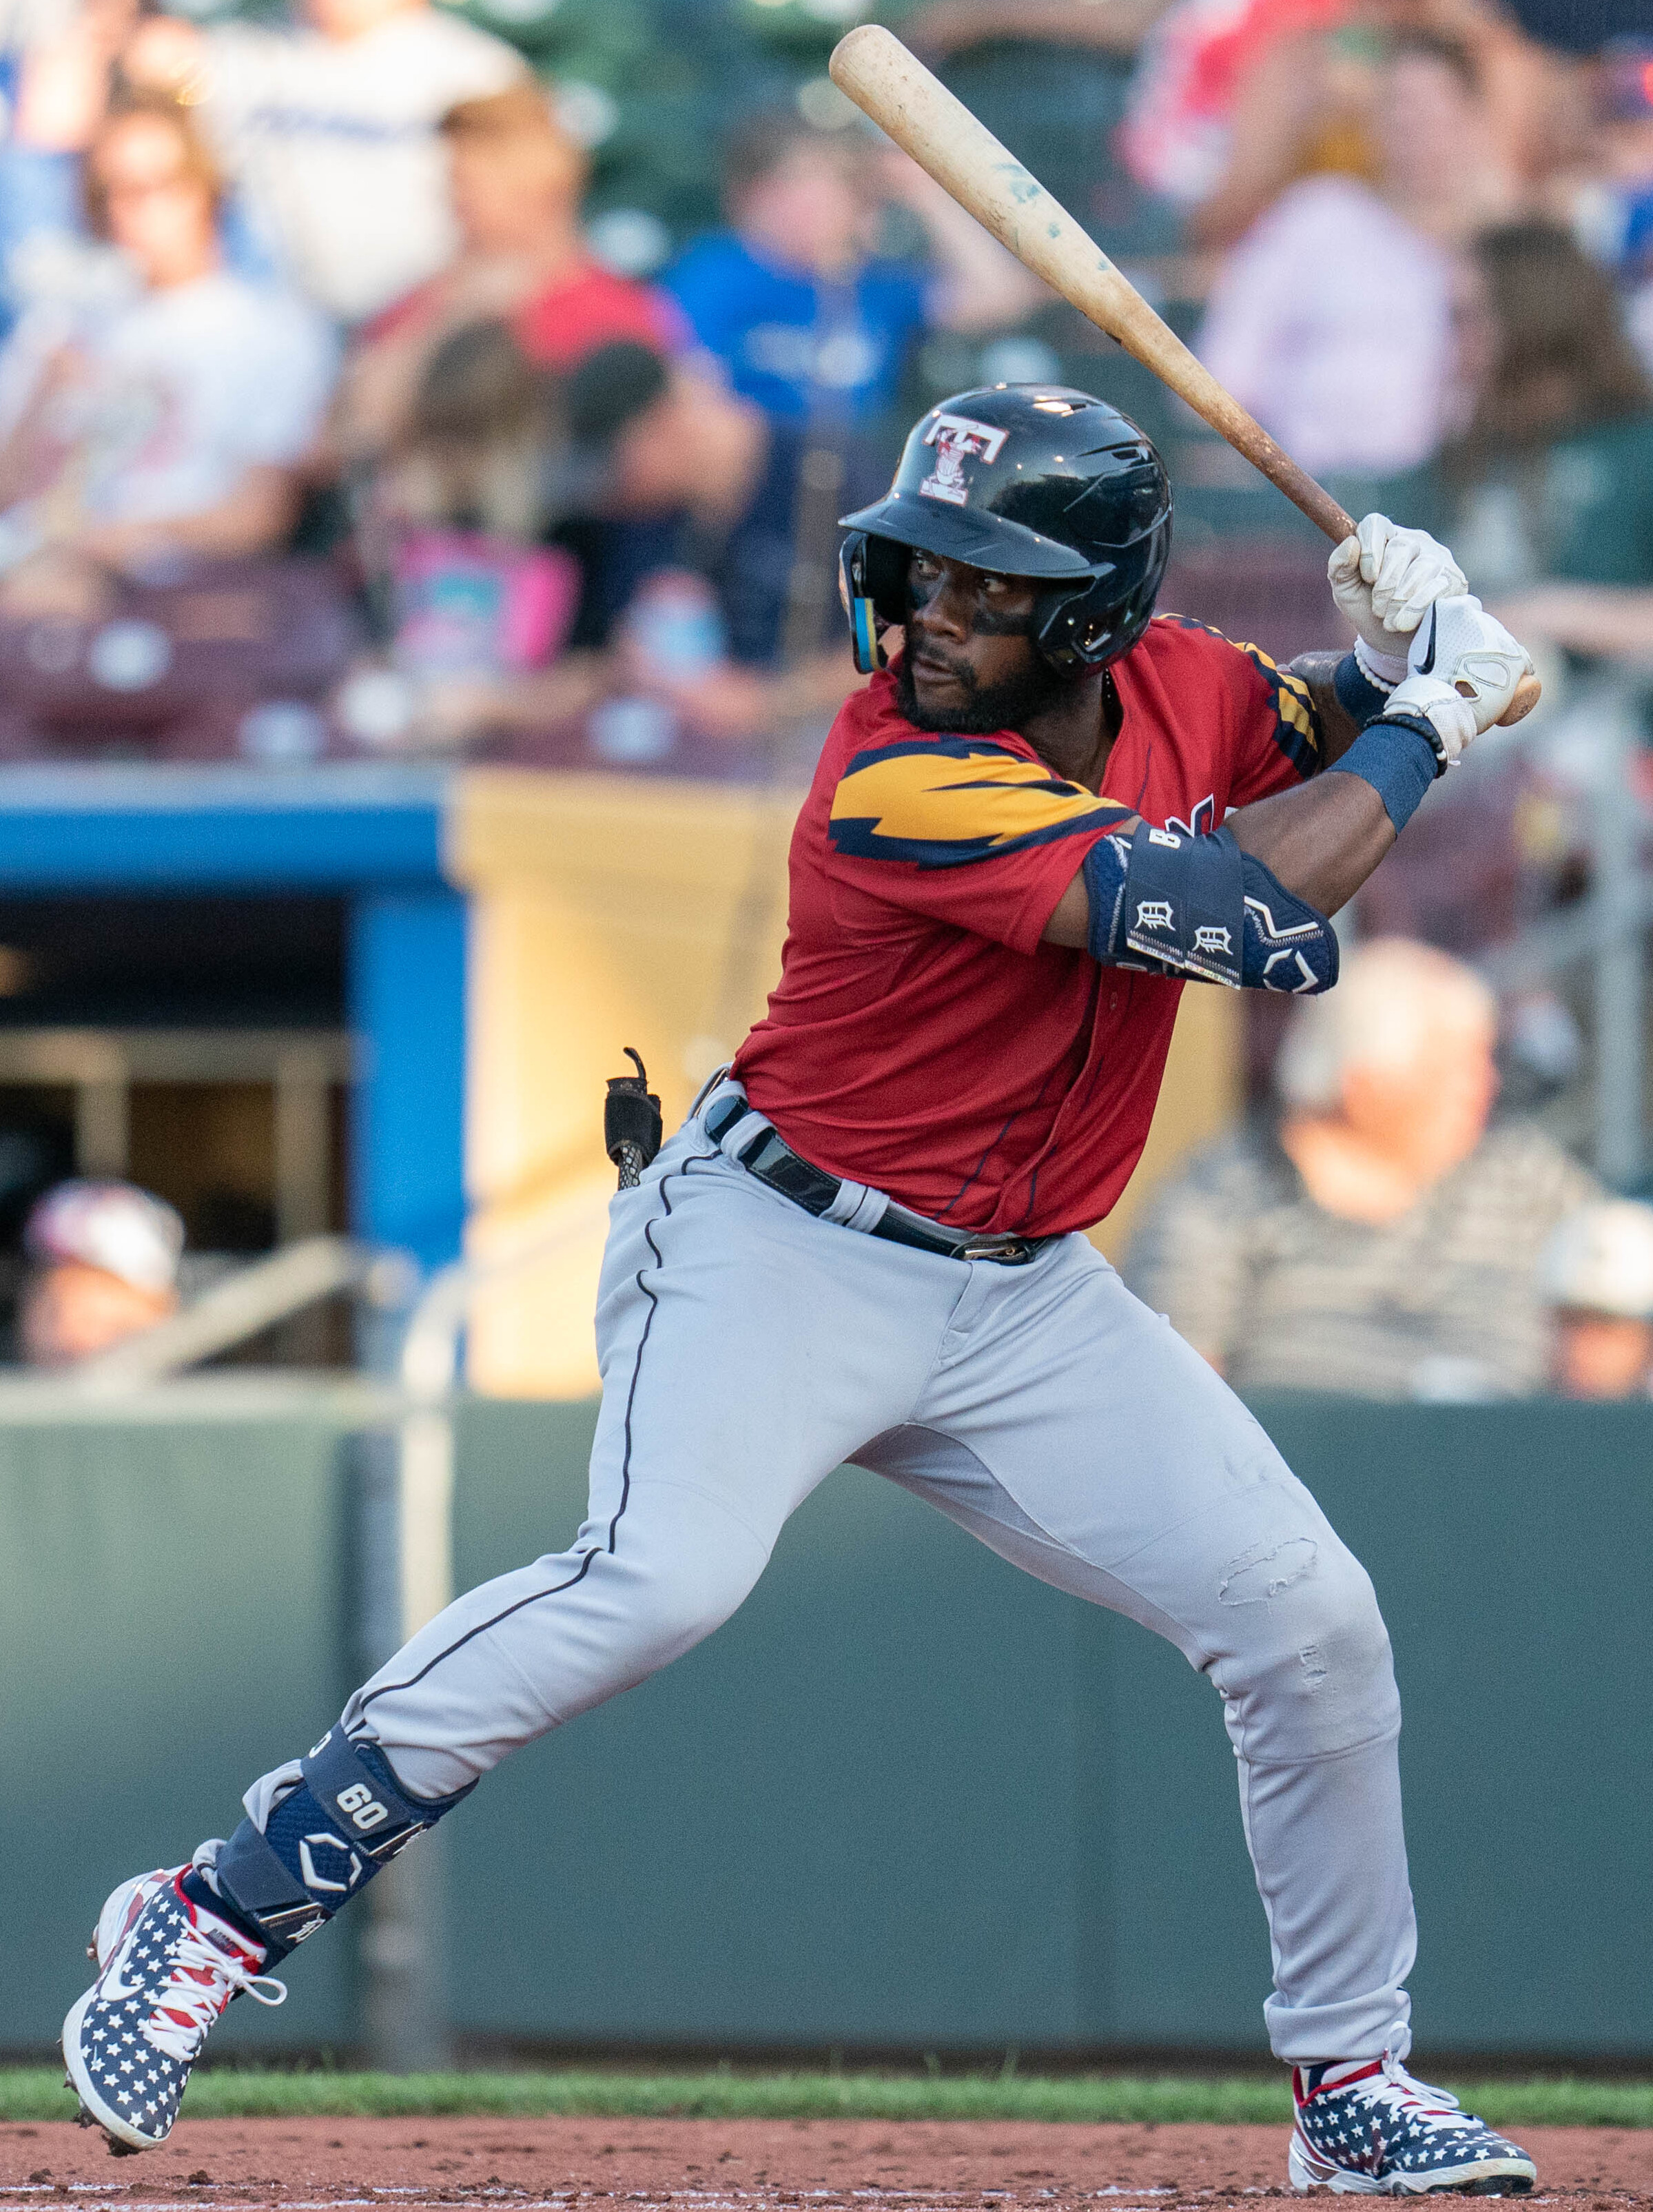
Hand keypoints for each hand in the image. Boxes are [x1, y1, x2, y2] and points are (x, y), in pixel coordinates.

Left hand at [1328, 514, 1466, 673]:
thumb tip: (1351, 543)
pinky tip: (1405, 622)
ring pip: (1422, 567)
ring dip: (1401, 600)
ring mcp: (1438, 558)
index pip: (1376, 524)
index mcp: (1384, 539)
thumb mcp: (1346, 593)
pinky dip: (1417, 607)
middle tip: (1378, 610)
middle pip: (1401, 546)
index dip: (1369, 549)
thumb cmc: (1369, 612)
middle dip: (1385, 584)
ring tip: (1390, 622)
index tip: (1368, 578)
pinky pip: (1439, 585)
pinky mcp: (1454, 580)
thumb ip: (1339, 568)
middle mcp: (1414, 542)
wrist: (1394, 646)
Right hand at [1383, 594, 1533, 767]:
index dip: (1466, 627)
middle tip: (1472, 666)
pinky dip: (1518, 672)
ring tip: (1486, 679)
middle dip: (1483, 643)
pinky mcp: (1516, 657)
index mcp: (1451, 609)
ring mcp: (1499, 636)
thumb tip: (1441, 638)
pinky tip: (1507, 684)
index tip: (1461, 643)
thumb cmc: (1425, 683)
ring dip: (1499, 658)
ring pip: (1506, 643)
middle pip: (1489, 626)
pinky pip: (1524, 663)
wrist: (1439, 704)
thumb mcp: (1421, 647)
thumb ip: (1432, 634)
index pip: (1468, 608)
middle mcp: (1478, 616)